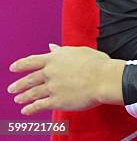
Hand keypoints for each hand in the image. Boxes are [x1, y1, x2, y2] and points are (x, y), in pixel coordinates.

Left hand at [8, 45, 124, 114]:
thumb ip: (62, 51)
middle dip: (18, 84)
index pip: (32, 61)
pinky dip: (30, 109)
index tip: (12, 68)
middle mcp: (50, 72)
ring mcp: (52, 87)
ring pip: (32, 93)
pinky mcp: (56, 101)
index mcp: (56, 58)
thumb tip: (51, 47)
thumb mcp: (79, 51)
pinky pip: (39, 106)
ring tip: (17, 99)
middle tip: (11, 88)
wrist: (103, 78)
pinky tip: (26, 111)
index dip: (20, 65)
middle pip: (29, 79)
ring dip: (23, 97)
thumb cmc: (96, 63)